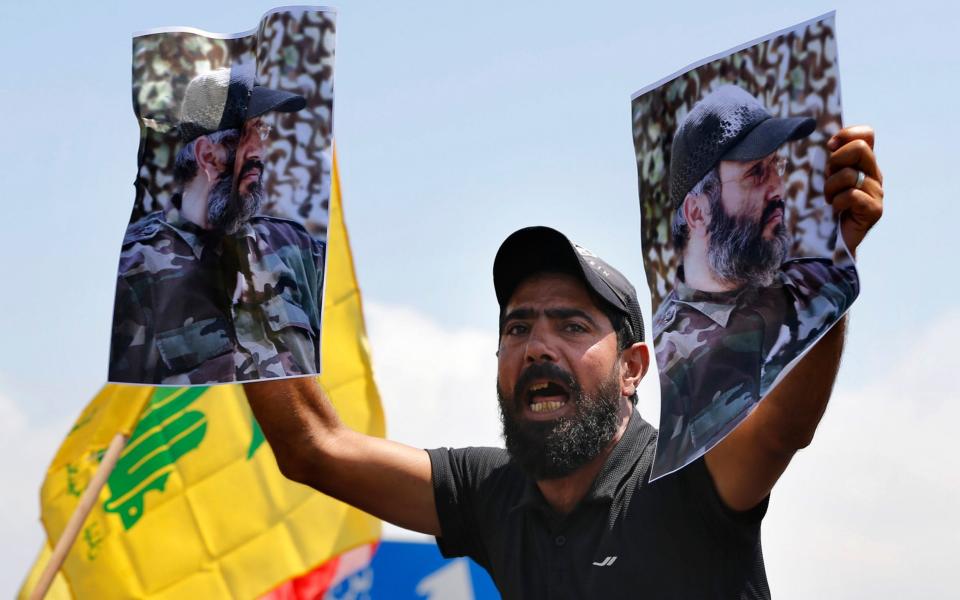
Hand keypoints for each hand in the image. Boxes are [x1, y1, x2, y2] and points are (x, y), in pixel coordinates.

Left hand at [824, 126, 883, 253]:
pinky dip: (837, 202)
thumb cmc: (824, 208)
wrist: (832, 242)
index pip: (867, 134)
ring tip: (829, 199)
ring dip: (830, 187)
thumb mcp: (825, 178)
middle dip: (835, 161)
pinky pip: (851, 195)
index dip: (847, 135)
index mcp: (864, 163)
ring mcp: (877, 192)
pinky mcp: (875, 210)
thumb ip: (829, 160)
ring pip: (850, 174)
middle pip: (860, 148)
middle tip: (828, 179)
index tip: (830, 147)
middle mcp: (874, 174)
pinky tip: (835, 210)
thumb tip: (826, 142)